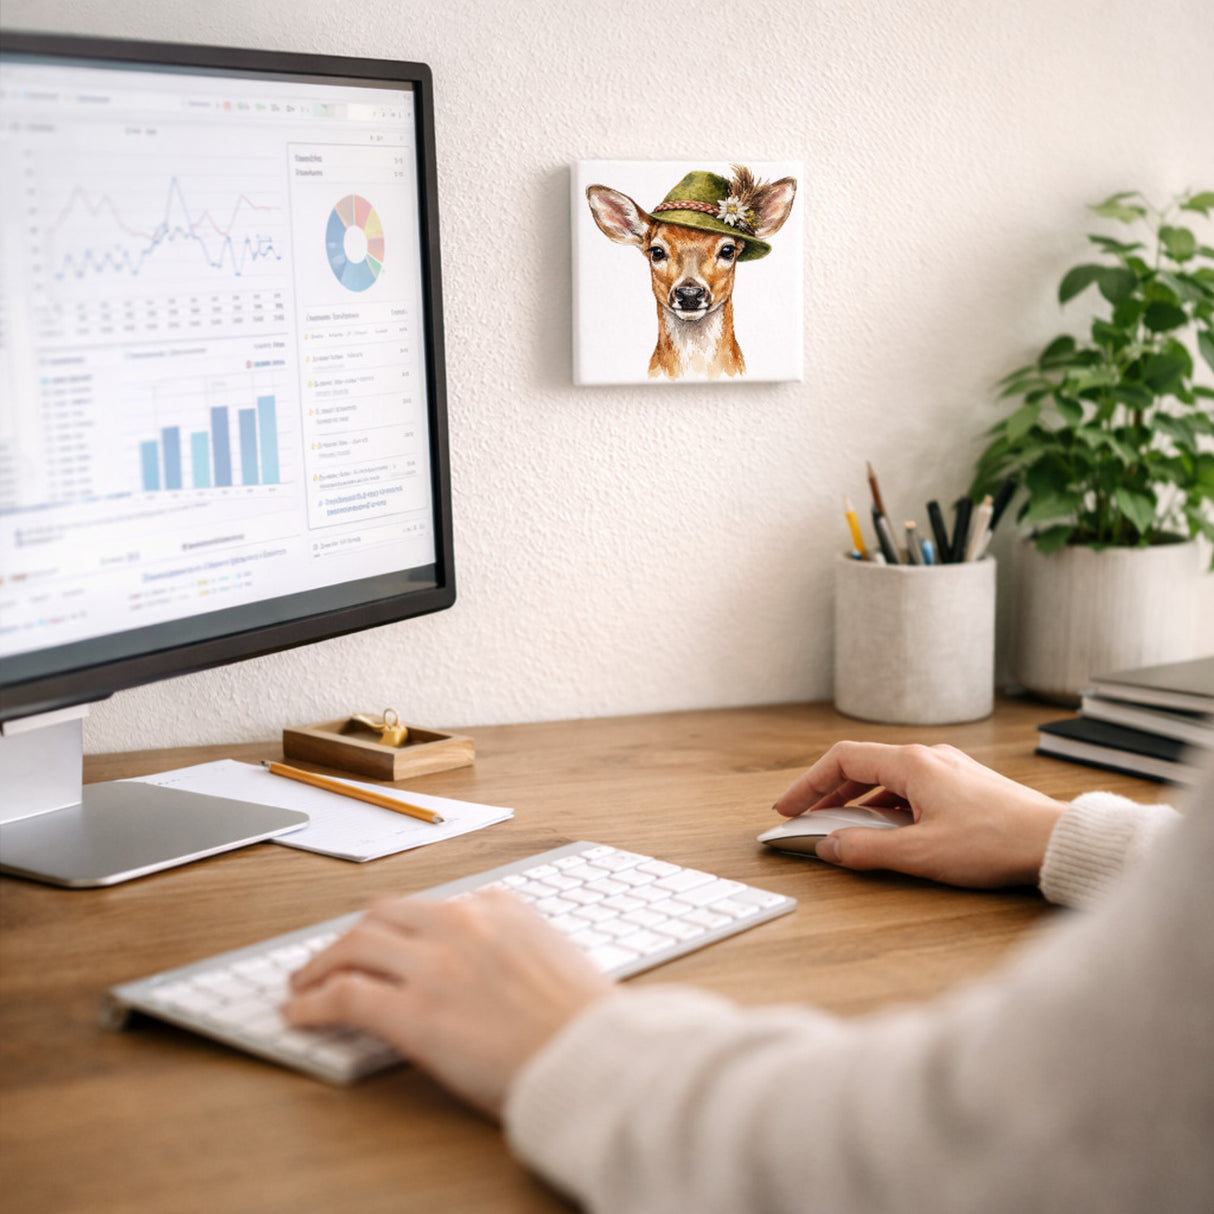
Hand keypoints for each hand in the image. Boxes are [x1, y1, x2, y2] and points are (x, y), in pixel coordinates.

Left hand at [283, 890, 611, 1117]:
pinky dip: (314, 1001)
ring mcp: (434, 964)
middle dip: (354, 935)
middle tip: (336, 956)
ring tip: (305, 982)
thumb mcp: (554, 958)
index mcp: (500, 906)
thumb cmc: (585, 1022)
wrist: (594, 1057)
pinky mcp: (413, 1013)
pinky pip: (346, 997)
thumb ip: (514, 948)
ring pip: (355, 944)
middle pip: (384, 914)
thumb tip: (486, 969)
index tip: (388, 943)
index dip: (400, 929)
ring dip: (322, 962)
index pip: (432, 907)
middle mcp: (462, 922)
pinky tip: (300, 1013)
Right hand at [772, 742, 1065, 888]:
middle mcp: (927, 757)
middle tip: (805, 817)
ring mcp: (948, 769)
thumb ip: (866, 850)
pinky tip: (887, 831)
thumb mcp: (920, 853)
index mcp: (911, 763)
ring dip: (857, 801)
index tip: (788, 806)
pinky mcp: (963, 786)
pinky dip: (885, 806)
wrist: (1055, 841)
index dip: (808, 783)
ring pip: (886, 778)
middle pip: (861, 766)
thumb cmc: (995, 842)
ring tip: (841, 827)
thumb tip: (829, 847)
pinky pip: (910, 788)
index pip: (842, 759)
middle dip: (828, 793)